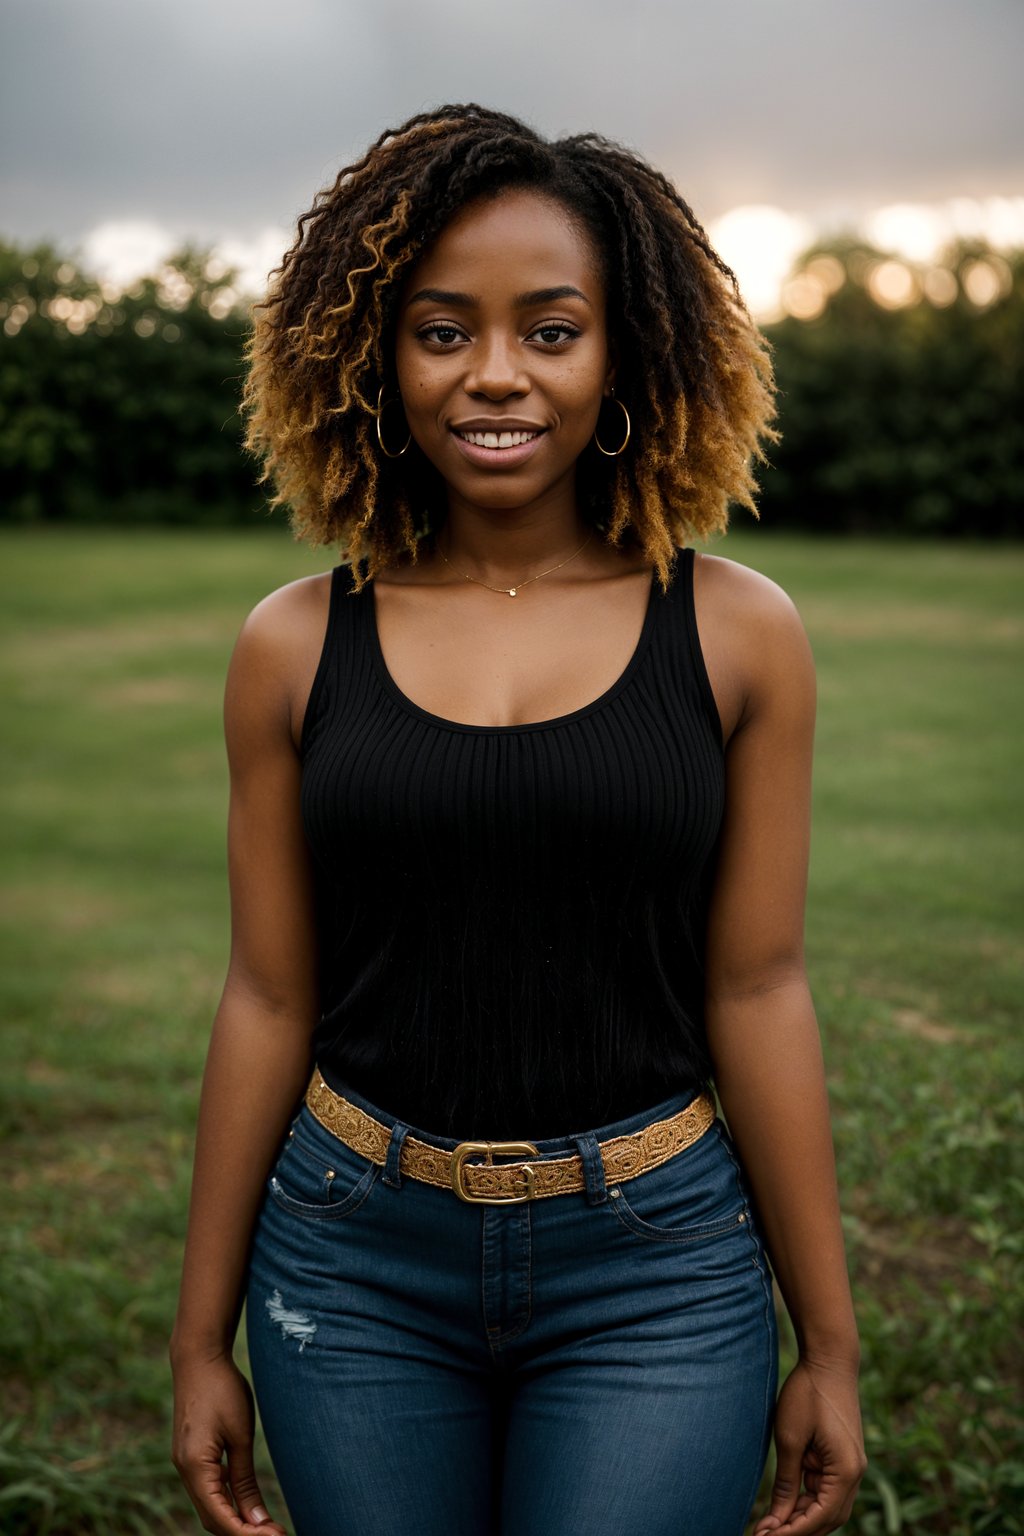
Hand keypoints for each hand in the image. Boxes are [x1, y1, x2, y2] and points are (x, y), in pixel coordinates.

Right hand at [171, 1352, 287, 1535]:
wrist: (199, 1358)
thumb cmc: (222, 1389)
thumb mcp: (240, 1435)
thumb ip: (244, 1480)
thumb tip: (256, 1520)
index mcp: (194, 1468)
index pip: (220, 1519)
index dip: (248, 1535)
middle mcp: (184, 1471)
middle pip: (212, 1519)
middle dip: (243, 1532)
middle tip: (276, 1534)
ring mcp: (185, 1464)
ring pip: (209, 1507)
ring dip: (235, 1519)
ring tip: (265, 1525)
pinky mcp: (190, 1455)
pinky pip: (207, 1489)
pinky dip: (225, 1502)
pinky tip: (246, 1501)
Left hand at [753, 1357, 865, 1534]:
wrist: (829, 1360)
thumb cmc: (808, 1394)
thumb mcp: (790, 1438)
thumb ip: (786, 1482)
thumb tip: (777, 1519)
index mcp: (846, 1472)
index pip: (819, 1518)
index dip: (792, 1532)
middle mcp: (855, 1474)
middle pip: (828, 1518)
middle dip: (797, 1529)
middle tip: (763, 1533)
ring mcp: (852, 1466)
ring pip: (828, 1507)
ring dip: (802, 1515)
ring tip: (770, 1520)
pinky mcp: (843, 1458)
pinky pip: (826, 1489)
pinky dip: (807, 1497)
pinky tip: (785, 1500)